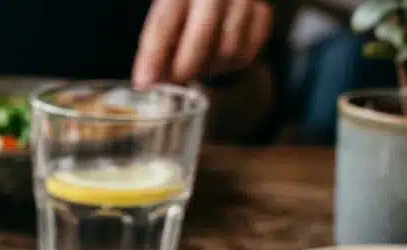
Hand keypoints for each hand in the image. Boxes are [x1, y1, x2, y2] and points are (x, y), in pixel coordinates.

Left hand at [132, 0, 272, 86]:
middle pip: (201, 35)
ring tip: (200, 60)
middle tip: (174, 82)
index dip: (153, 56)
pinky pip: (247, 54)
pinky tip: (220, 54)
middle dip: (185, 66)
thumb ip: (158, 45)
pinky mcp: (263, 13)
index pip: (164, 22)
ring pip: (227, 49)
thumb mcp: (167, 18)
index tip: (143, 82)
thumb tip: (149, 80)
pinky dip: (231, 64)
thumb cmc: (187, 10)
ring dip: (210, 66)